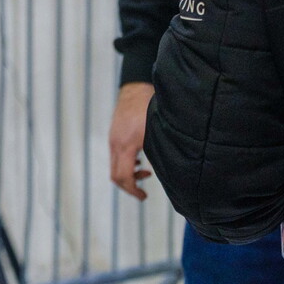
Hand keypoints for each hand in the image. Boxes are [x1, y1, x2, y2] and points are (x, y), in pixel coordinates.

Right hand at [109, 81, 154, 200]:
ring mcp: (113, 138)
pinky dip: (126, 164)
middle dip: (128, 186)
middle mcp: (116, 143)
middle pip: (115, 175)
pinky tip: (140, 160)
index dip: (133, 190)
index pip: (123, 176)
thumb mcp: (157, 131)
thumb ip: (159, 151)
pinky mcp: (114, 134)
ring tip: (146, 172)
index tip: (144, 196)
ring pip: (114, 166)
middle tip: (142, 192)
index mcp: (126, 144)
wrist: (135, 87)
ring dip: (128, 175)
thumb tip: (170, 172)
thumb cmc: (150, 107)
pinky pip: (116, 156)